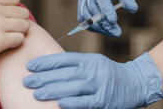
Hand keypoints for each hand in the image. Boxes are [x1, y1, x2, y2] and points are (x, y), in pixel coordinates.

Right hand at [0, 0, 29, 71]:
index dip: (12, 8)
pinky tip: (5, 45)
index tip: (6, 16)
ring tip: (9, 37)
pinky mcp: (0, 42)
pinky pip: (20, 39)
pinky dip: (16, 43)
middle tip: (10, 29)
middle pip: (23, 12)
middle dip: (19, 20)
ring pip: (25, 25)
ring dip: (19, 32)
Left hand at [24, 52, 162, 108]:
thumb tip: (51, 68)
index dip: (46, 62)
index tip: (30, 66)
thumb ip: (75, 65)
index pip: (63, 59)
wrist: (135, 82)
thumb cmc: (108, 72)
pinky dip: (72, 102)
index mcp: (88, 60)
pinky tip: (59, 103)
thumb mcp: (93, 62)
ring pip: (72, 87)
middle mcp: (92, 70)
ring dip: (53, 90)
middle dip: (43, 78)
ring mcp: (98, 85)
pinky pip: (86, 101)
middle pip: (64, 73)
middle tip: (27, 81)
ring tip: (36, 93)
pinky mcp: (104, 100)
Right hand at [78, 0, 137, 35]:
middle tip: (116, 32)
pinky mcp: (81, 5)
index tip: (113, 21)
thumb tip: (133, 9)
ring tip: (112, 32)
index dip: (105, 8)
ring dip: (98, 27)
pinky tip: (105, 30)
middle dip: (103, 22)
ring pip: (84, 15)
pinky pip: (83, 19)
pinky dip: (94, 26)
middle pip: (91, 7)